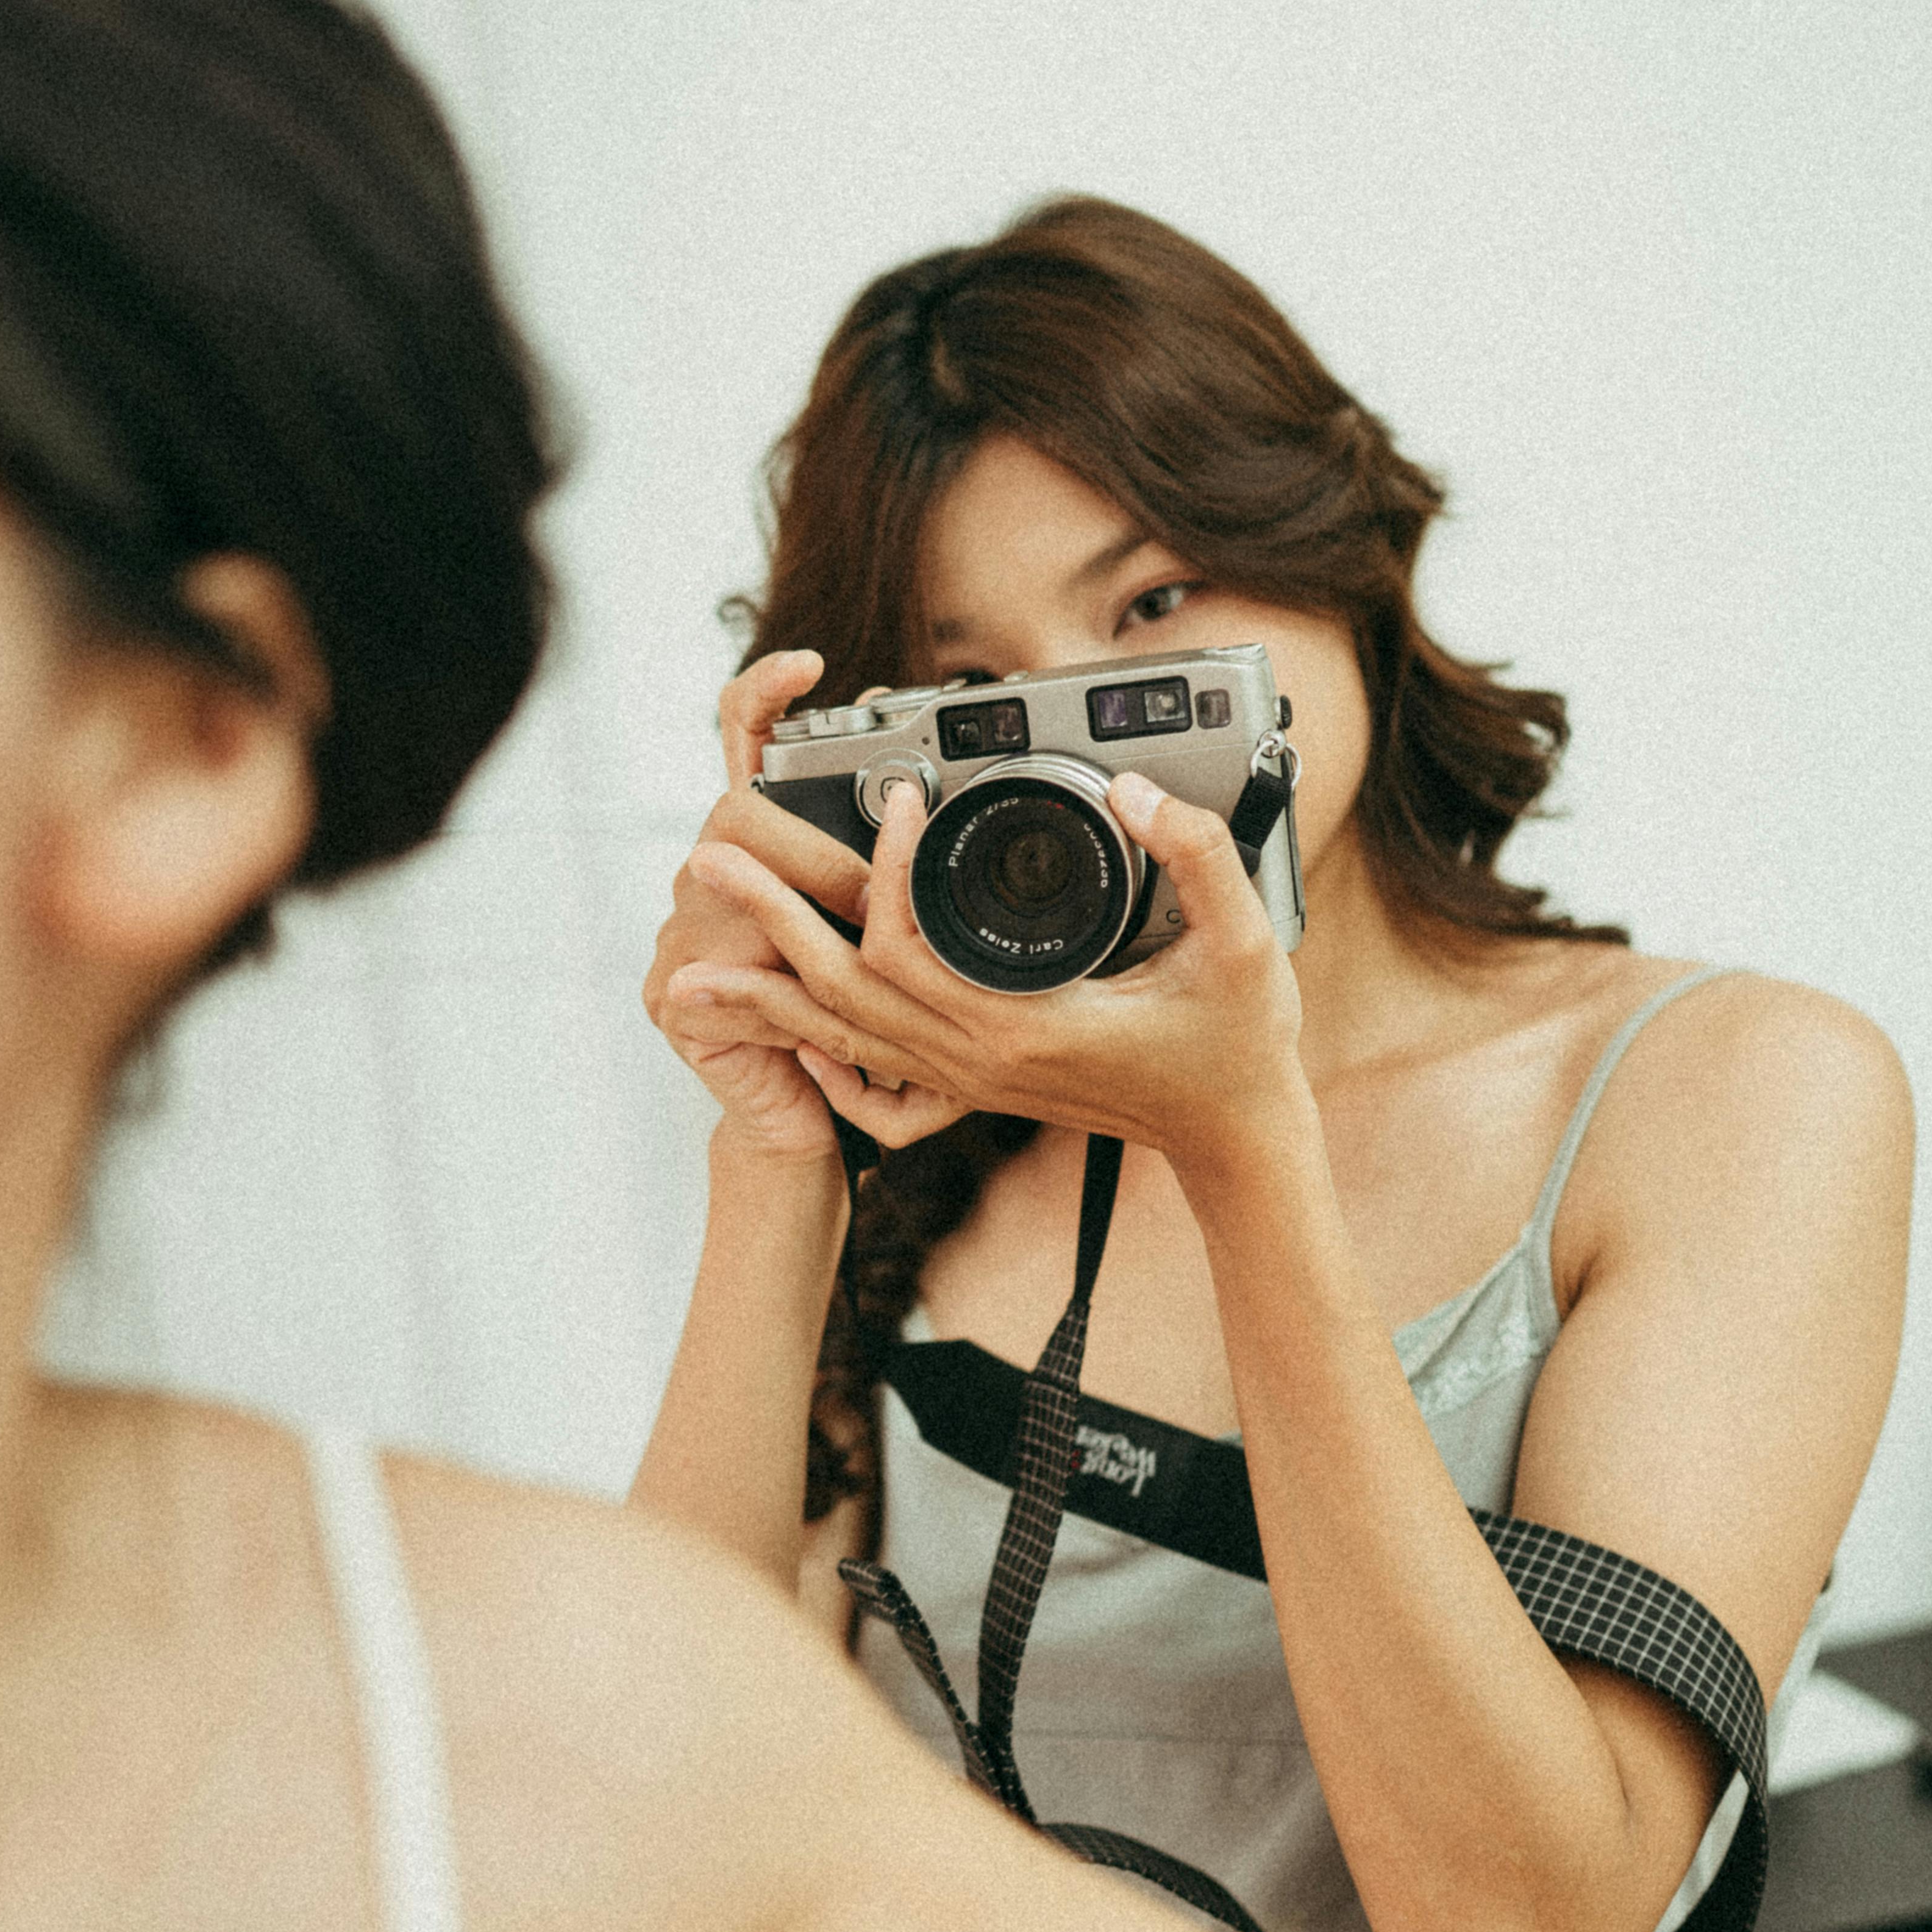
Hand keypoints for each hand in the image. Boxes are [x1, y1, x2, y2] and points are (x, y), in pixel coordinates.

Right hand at [644, 651, 969, 1162]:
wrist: (810, 1116)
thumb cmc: (859, 1020)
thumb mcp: (881, 924)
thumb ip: (888, 865)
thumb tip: (932, 801)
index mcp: (759, 845)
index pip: (742, 742)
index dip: (764, 695)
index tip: (810, 663)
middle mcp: (708, 876)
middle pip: (736, 814)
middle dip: (812, 856)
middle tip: (871, 900)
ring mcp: (680, 933)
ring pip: (729, 889)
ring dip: (803, 917)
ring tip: (859, 942)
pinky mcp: (675, 996)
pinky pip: (723, 971)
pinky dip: (773, 985)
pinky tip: (799, 997)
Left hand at [658, 762, 1304, 1185]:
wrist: (1232, 1140)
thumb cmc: (1239, 1047)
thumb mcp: (1243, 942)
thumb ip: (1194, 855)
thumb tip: (1131, 790)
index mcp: (1022, 1026)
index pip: (908, 945)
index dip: (881, 869)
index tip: (886, 798)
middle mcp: (975, 1060)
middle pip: (840, 989)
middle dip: (769, 919)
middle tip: (709, 856)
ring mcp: (966, 1080)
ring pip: (839, 1036)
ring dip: (764, 992)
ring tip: (688, 966)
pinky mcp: (970, 1086)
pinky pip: (869, 1070)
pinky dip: (815, 1046)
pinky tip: (775, 1032)